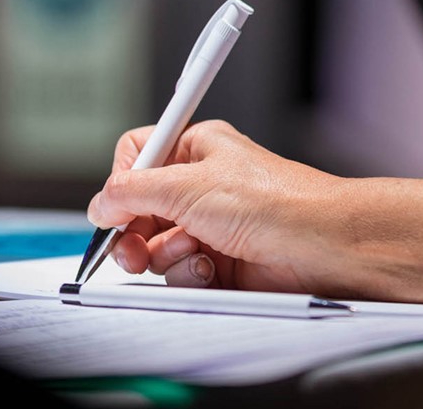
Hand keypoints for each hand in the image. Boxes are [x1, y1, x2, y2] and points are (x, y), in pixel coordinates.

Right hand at [86, 119, 347, 293]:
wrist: (321, 245)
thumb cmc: (271, 200)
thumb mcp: (188, 186)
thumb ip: (132, 192)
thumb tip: (101, 204)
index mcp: (195, 149)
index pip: (138, 156)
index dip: (121, 184)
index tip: (113, 210)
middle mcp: (200, 184)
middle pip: (140, 209)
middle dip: (134, 232)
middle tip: (132, 251)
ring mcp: (209, 224)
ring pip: (157, 246)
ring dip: (168, 255)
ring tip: (194, 250)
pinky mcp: (219, 261)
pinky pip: (181, 271)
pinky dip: (190, 273)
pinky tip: (212, 268)